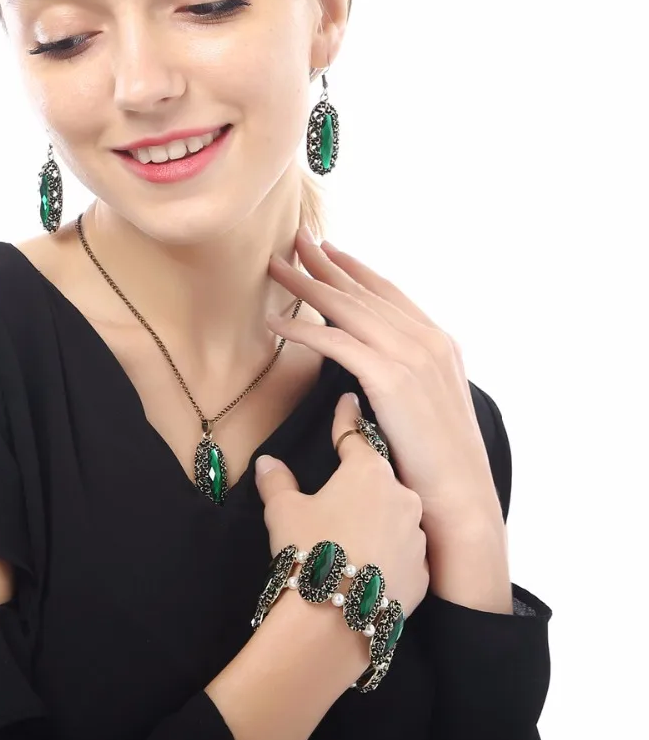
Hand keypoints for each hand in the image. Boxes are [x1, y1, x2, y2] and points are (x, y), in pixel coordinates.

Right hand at [256, 392, 429, 617]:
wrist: (335, 617)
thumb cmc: (308, 550)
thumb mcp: (283, 510)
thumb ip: (277, 481)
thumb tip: (267, 463)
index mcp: (368, 471)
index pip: (355, 435)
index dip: (347, 418)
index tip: (348, 400)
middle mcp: (401, 495)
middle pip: (378, 477)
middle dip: (361, 480)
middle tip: (340, 489)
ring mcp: (416, 535)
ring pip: (395, 514)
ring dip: (376, 517)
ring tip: (351, 534)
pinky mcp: (423, 571)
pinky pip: (404, 551)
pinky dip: (388, 551)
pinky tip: (367, 563)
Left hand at [266, 228, 501, 530]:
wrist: (462, 499)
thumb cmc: (439, 463)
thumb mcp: (426, 405)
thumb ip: (404, 375)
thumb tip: (371, 364)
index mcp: (438, 344)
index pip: (388, 294)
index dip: (356, 269)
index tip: (328, 250)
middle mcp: (427, 341)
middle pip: (364, 293)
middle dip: (325, 265)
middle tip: (295, 240)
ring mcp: (412, 357)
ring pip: (348, 309)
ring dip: (307, 285)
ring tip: (276, 267)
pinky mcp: (391, 378)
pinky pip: (336, 343)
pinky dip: (303, 328)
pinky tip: (276, 320)